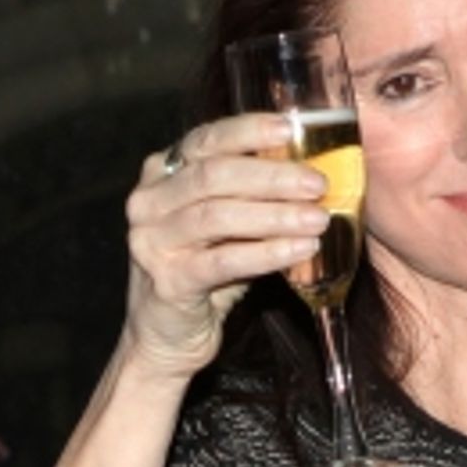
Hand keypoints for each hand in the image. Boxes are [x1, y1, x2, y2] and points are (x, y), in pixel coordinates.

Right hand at [122, 115, 330, 383]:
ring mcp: (152, 241)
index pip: (206, 139)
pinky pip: (224, 261)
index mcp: (161, 175)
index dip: (249, 130)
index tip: (291, 128)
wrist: (166, 337)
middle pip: (214, 175)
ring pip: (218, 216)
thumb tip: (310, 175)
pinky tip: (301, 249)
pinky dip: (267, 253)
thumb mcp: (223, 227)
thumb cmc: (203, 274)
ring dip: (275, 215)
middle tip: (317, 183)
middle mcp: (149, 202)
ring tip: (318, 219)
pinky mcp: (168, 281)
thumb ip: (250, 196)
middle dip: (272, 176)